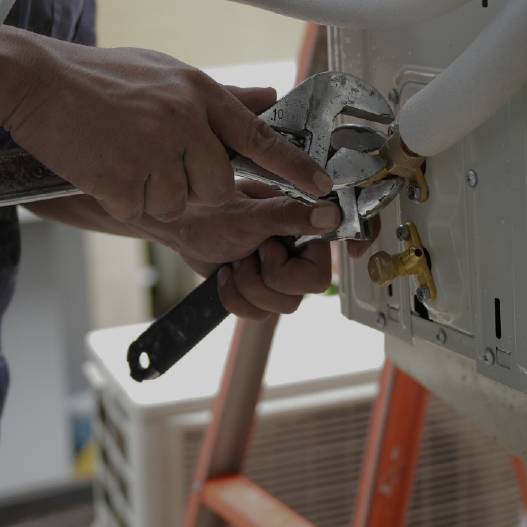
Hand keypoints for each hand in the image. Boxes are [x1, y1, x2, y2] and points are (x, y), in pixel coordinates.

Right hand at [0, 13, 331, 222]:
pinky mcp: (122, 177)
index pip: (260, 135)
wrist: (37, 82)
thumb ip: (221, 95)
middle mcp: (184, 120)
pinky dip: (125, 197)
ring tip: (127, 157)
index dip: (295, 165)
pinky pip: (141, 207)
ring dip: (157, 192)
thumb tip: (268, 96)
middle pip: (219, 185)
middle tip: (162, 161)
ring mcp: (153, 150)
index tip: (321, 184)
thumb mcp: (169, 73)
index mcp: (200, 93)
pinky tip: (107, 166)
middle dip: (197, 186)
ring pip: (180, 201)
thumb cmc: (103, 79)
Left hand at [136, 179, 339, 318]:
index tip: (346, 254)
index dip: (343, 251)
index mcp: (303, 223)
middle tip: (256, 252)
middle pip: (315, 284)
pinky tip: (226, 276)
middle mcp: (299, 250)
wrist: (180, 230)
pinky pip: (262, 315)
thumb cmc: (210, 212)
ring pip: (288, 305)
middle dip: (275, 276)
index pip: (336, 244)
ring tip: (237, 261)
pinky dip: (237, 299)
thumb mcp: (248, 213)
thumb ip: (288, 214)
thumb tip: (330, 214)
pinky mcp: (264, 293)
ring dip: (251, 286)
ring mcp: (283, 275)